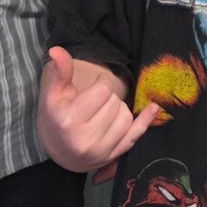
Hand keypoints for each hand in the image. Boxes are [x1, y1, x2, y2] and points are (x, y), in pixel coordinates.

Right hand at [37, 46, 156, 172]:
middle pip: (115, 103)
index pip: (102, 91)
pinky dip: (145, 121)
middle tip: (96, 104)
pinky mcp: (112, 157)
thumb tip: (57, 49)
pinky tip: (153, 107)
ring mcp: (100, 151)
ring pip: (126, 117)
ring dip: (119, 109)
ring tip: (104, 112)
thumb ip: (59, 71)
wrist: (58, 152)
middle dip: (109, 98)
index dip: (100, 84)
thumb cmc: (56, 118)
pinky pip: (135, 135)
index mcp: (69, 120)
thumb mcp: (53, 94)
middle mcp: (84, 139)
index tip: (93, 88)